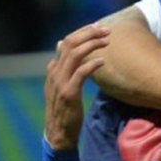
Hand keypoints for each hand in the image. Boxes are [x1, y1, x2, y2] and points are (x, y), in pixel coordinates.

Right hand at [44, 25, 108, 149]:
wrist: (58, 133)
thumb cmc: (64, 108)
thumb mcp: (61, 85)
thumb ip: (62, 66)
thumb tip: (59, 46)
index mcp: (54, 69)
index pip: (65, 42)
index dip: (82, 32)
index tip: (98, 27)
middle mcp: (55, 73)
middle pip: (69, 44)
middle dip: (89, 33)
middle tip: (106, 30)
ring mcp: (60, 83)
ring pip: (74, 54)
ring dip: (92, 44)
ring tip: (107, 41)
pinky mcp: (69, 93)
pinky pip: (80, 73)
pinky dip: (92, 64)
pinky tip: (102, 61)